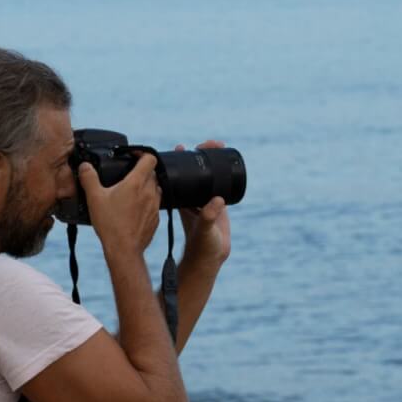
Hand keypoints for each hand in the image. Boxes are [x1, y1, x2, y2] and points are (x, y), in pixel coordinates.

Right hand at [78, 152, 160, 256]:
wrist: (124, 250)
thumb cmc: (110, 224)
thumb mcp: (94, 198)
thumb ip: (89, 178)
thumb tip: (85, 166)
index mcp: (136, 183)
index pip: (150, 158)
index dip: (142, 153)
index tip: (132, 156)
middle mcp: (149, 192)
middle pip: (152, 173)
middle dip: (142, 171)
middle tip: (127, 175)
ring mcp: (155, 206)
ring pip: (155, 188)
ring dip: (146, 187)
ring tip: (131, 193)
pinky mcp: (156, 219)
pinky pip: (155, 205)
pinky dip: (147, 203)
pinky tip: (134, 210)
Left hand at [174, 141, 231, 269]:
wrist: (211, 257)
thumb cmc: (201, 246)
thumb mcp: (203, 229)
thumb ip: (209, 217)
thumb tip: (217, 202)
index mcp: (182, 201)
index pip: (177, 175)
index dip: (179, 160)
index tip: (183, 146)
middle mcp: (190, 197)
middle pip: (192, 170)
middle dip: (198, 154)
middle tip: (209, 144)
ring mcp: (202, 199)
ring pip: (204, 175)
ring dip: (209, 160)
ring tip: (216, 146)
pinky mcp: (215, 203)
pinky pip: (216, 183)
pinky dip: (219, 172)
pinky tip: (224, 162)